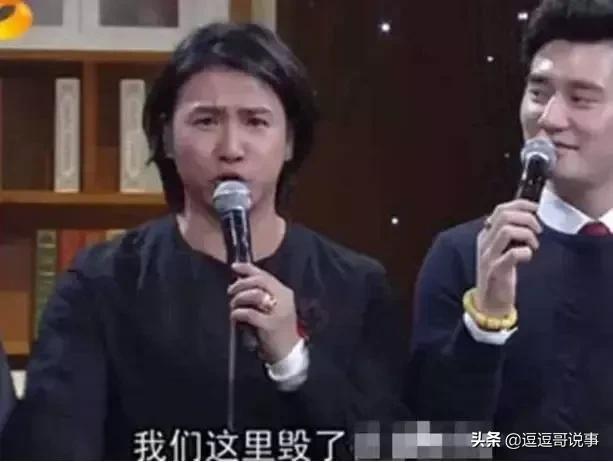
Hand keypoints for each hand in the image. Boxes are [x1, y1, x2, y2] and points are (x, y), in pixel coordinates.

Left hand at [228, 262, 300, 363]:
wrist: (288, 353)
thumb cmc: (277, 329)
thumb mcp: (273, 308)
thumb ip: (261, 294)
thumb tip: (239, 281)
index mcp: (284, 292)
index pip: (265, 275)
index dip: (248, 268)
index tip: (234, 266)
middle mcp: (284, 299)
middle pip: (260, 281)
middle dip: (241, 283)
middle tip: (230, 291)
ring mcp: (279, 312)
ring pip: (255, 294)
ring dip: (239, 298)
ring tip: (233, 306)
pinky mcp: (271, 325)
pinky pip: (249, 313)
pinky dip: (238, 313)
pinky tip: (234, 316)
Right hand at [476, 199, 541, 316]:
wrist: (489, 303)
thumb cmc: (499, 275)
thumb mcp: (500, 251)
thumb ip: (506, 235)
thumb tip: (526, 217)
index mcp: (485, 235)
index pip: (500, 209)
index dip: (521, 205)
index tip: (536, 209)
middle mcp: (485, 242)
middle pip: (504, 216)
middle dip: (527, 218)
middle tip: (538, 230)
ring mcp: (489, 256)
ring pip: (507, 231)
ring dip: (527, 234)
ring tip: (534, 244)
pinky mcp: (496, 270)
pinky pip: (512, 254)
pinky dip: (525, 252)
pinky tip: (528, 257)